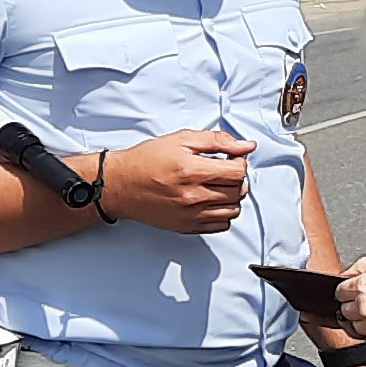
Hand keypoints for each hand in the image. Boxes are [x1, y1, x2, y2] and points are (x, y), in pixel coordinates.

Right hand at [99, 129, 249, 233]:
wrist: (120, 184)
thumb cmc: (146, 161)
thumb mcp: (181, 139)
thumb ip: (217, 141)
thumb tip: (245, 145)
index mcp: (193, 171)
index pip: (238, 172)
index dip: (239, 162)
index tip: (232, 159)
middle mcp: (194, 196)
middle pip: (238, 191)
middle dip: (236, 178)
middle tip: (224, 170)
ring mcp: (191, 214)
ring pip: (233, 210)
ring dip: (232, 196)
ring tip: (218, 185)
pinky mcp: (187, 227)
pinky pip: (221, 225)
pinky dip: (223, 213)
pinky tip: (212, 201)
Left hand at [333, 258, 365, 345]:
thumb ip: (364, 266)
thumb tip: (348, 273)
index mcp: (364, 285)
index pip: (339, 291)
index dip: (349, 289)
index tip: (358, 290)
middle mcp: (363, 306)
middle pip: (343, 309)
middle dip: (354, 304)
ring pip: (353, 325)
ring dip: (362, 319)